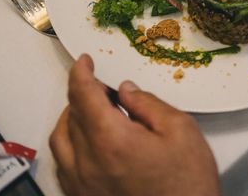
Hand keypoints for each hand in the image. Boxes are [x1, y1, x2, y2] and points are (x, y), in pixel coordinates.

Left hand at [50, 54, 219, 195]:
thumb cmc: (187, 186)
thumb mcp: (180, 130)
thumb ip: (148, 104)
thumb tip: (127, 90)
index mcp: (112, 140)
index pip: (83, 94)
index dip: (82, 73)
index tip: (84, 63)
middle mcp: (89, 164)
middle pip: (71, 115)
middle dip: (83, 94)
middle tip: (103, 87)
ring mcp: (82, 186)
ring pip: (60, 140)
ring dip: (71, 118)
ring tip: (91, 111)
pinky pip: (63, 166)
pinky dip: (69, 146)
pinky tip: (86, 143)